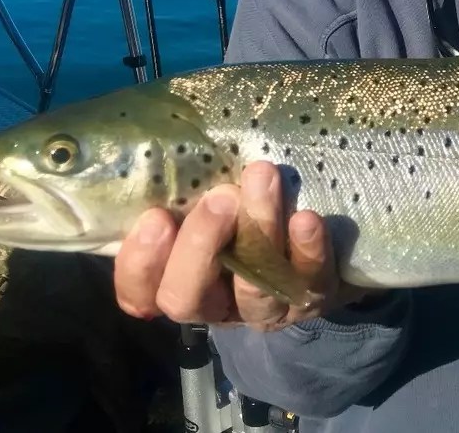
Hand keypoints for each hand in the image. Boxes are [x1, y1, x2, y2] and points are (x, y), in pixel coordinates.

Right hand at [114, 161, 357, 329]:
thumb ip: (183, 192)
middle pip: (186, 298)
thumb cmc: (240, 204)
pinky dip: (306, 250)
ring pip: (251, 292)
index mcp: (177, 281)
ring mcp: (263, 308)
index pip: (140, 293)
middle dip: (198, 245)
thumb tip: (163, 152)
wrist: (319, 230)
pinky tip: (305, 219)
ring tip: (263, 180)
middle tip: (219, 197)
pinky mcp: (311, 296)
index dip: (141, 263)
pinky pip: (308, 282)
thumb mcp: (205, 198)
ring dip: (257, 234)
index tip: (156, 216)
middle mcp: (215, 304)